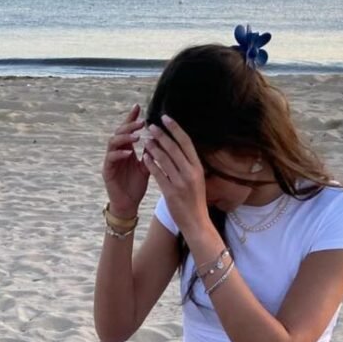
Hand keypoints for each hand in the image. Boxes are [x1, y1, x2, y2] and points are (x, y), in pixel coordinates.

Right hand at [102, 105, 149, 216]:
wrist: (129, 205)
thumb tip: (158, 140)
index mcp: (127, 149)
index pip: (128, 130)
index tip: (139, 107)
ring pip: (113, 142)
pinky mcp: (107, 170)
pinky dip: (119, 153)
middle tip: (141, 122)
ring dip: (124, 138)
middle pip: (119, 132)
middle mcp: (117, 152)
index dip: (131, 118)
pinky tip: (128, 152)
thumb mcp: (146, 168)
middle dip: (129, 125)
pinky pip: (111, 158)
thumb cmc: (136, 186)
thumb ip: (150, 155)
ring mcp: (110, 160)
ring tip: (136, 136)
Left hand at [142, 116, 210, 235]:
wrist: (196, 223)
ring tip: (146, 140)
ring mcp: (180, 183)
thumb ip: (189, 165)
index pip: (186, 142)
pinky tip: (144, 157)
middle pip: (174, 148)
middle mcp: (190, 173)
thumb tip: (179, 147)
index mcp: (198, 168)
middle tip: (151, 126)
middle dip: (161, 135)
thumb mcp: (198, 180)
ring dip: (153, 148)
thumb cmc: (195, 201)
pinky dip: (150, 164)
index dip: (175, 128)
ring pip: (164, 159)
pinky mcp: (170, 193)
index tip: (166, 118)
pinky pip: (157, 174)